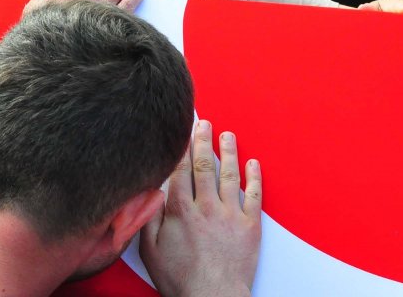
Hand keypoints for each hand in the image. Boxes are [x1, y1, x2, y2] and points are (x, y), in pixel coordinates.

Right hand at [140, 120, 260, 296]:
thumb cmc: (181, 280)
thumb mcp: (151, 251)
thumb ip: (149, 218)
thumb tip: (148, 192)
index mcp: (181, 210)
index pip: (180, 170)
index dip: (180, 148)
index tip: (180, 131)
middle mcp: (207, 206)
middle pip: (204, 165)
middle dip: (203, 140)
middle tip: (204, 122)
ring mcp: (231, 214)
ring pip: (229, 174)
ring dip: (228, 151)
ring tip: (227, 135)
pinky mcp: (250, 226)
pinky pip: (254, 195)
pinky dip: (254, 177)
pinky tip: (253, 163)